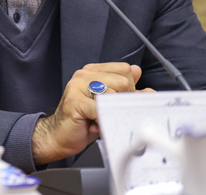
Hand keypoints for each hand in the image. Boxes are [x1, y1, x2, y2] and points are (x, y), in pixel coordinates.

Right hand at [31, 63, 151, 164]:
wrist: (59, 136)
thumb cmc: (84, 121)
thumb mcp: (109, 105)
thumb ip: (125, 92)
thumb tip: (146, 86)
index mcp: (93, 71)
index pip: (125, 69)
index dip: (129, 89)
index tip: (119, 102)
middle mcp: (85, 74)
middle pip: (123, 81)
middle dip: (122, 102)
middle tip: (110, 113)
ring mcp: (78, 85)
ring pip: (114, 94)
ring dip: (112, 112)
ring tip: (101, 119)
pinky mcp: (75, 101)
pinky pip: (101, 110)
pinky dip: (103, 121)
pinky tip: (96, 125)